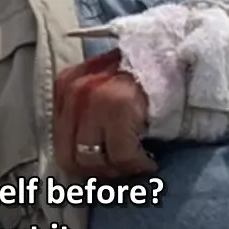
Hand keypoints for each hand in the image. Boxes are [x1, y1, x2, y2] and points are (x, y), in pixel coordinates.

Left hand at [53, 48, 156, 178]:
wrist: (170, 56)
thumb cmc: (136, 76)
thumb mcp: (98, 86)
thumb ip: (82, 114)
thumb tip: (81, 155)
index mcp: (64, 86)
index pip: (59, 143)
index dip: (80, 162)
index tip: (102, 167)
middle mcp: (74, 92)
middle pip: (70, 156)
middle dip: (95, 171)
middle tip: (118, 171)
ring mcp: (94, 100)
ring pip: (93, 160)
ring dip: (116, 169)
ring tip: (133, 164)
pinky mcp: (119, 108)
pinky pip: (121, 156)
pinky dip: (136, 165)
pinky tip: (148, 162)